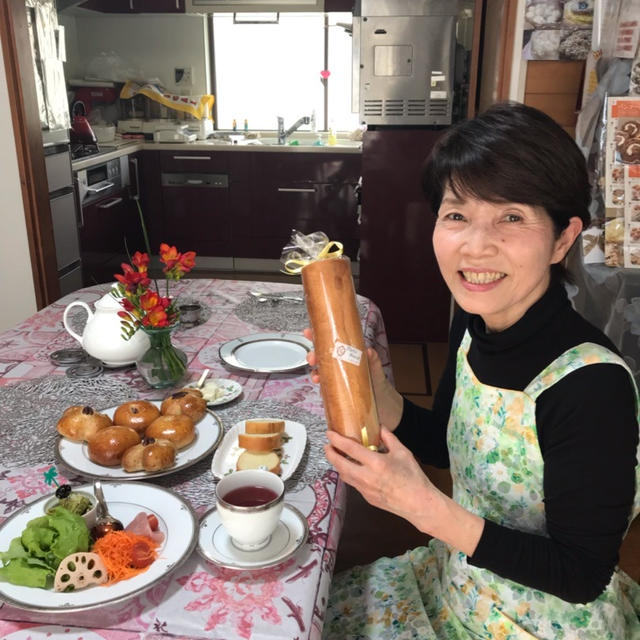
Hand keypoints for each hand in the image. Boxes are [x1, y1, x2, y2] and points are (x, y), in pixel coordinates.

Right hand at [303, 328, 403, 429]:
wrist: (385, 406)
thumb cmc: (379, 384)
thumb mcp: (377, 369)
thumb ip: (373, 359)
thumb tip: (369, 351)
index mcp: (348, 356)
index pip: (331, 344)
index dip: (319, 337)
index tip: (310, 332)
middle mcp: (340, 367)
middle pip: (321, 358)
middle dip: (313, 355)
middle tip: (312, 358)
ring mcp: (337, 380)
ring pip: (321, 373)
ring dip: (314, 372)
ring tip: (316, 375)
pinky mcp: (337, 393)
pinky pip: (325, 389)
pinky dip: (320, 387)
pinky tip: (320, 386)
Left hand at [325, 428, 484, 555]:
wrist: (418, 503)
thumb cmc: (413, 478)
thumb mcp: (402, 452)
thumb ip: (388, 438)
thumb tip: (380, 427)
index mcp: (376, 463)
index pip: (349, 449)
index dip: (337, 440)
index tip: (330, 434)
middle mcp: (366, 477)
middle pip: (339, 464)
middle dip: (330, 454)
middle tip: (327, 445)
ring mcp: (365, 489)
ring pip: (344, 476)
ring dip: (337, 465)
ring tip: (337, 456)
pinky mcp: (367, 498)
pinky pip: (353, 484)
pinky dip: (349, 474)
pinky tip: (353, 469)